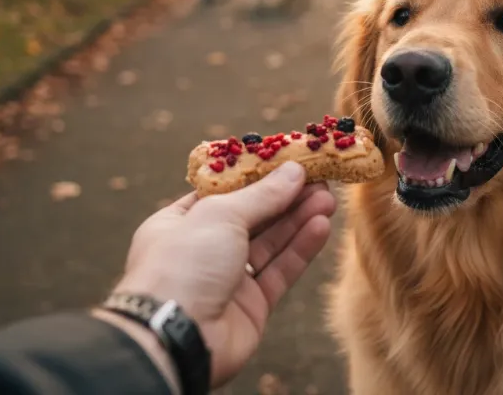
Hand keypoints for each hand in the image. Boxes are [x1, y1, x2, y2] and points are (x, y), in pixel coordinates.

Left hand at [110, 163, 335, 387]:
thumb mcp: (221, 214)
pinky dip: (300, 248)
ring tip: (327, 199)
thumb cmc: (183, 265)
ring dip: (299, 219)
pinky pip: (280, 270)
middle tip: (319, 180)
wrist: (175, 340)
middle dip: (287, 197)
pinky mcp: (251, 305)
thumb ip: (262, 194)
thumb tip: (294, 171)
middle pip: (253, 216)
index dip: (258, 177)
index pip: (224, 192)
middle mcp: (203, 249)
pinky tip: (320, 226)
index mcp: (180, 222)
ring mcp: (227, 278)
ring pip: (270, 243)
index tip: (289, 162)